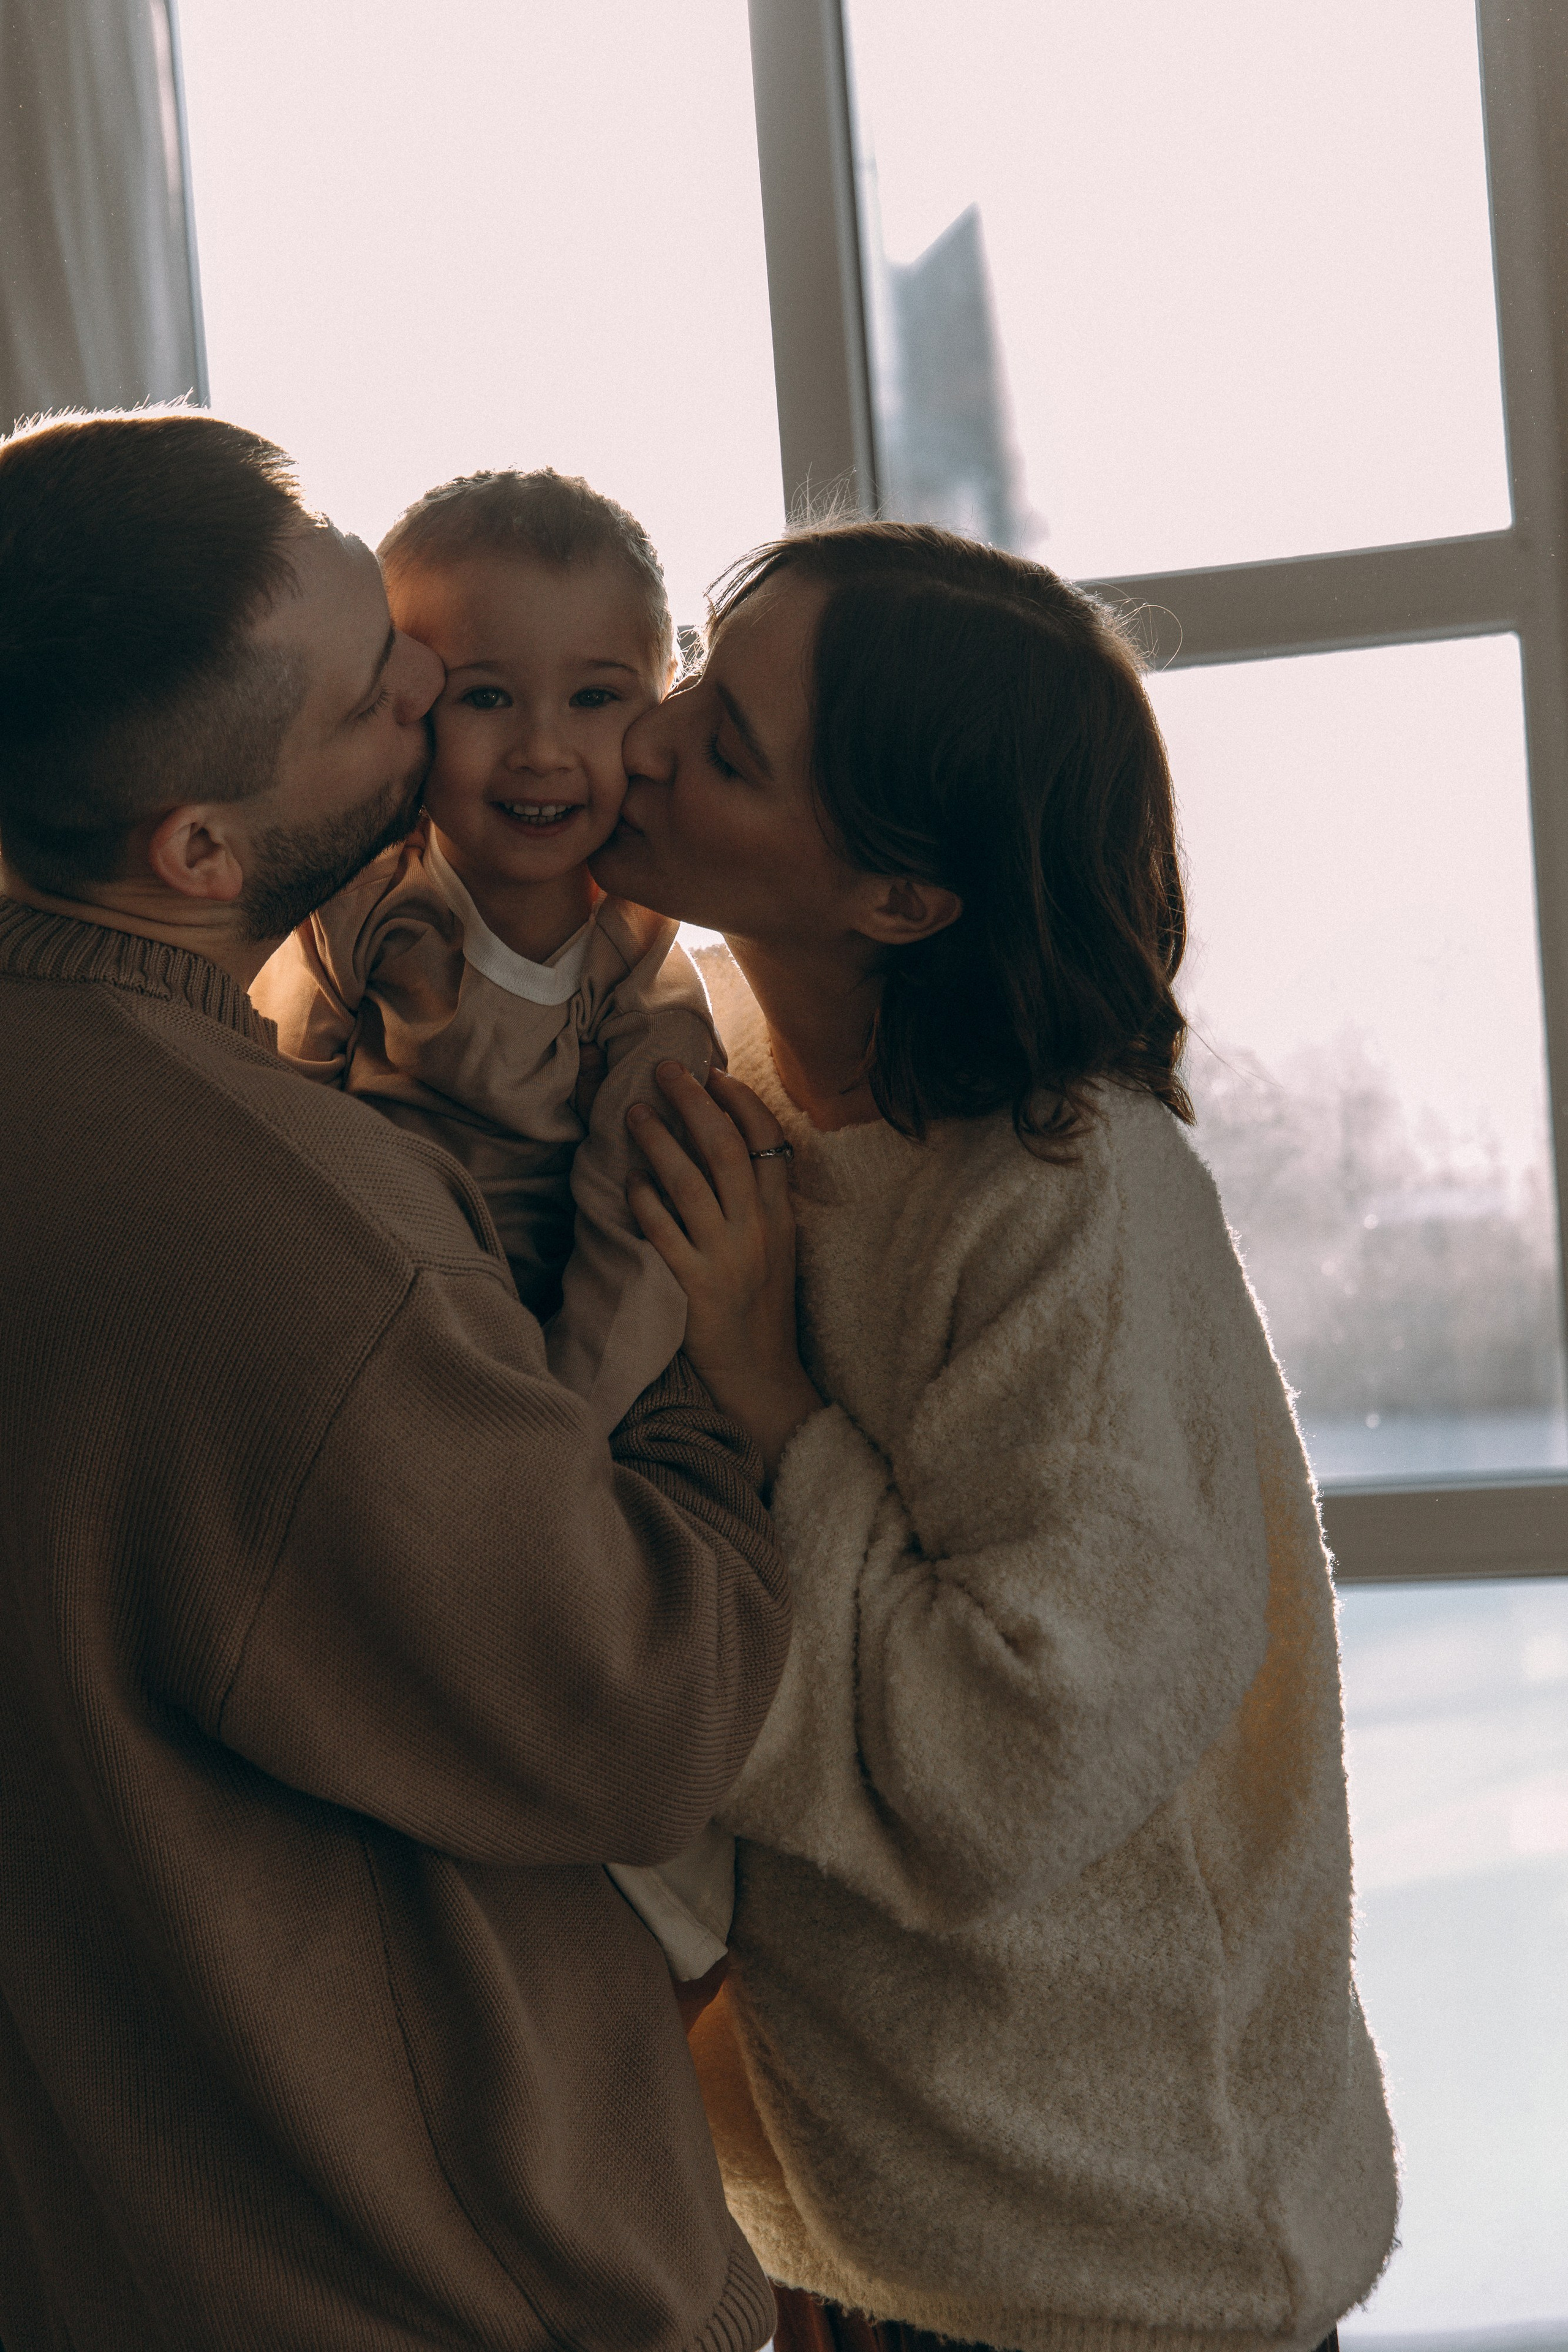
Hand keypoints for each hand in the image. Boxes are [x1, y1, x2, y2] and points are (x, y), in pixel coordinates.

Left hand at [627, 1063, 820, 1479]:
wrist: (762, 1379)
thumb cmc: (761, 1309)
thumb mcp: (776, 1249)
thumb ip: (758, 1201)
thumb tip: (723, 1145)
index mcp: (781, 1217)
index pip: (768, 1142)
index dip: (741, 1101)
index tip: (714, 1072)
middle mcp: (757, 1231)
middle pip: (726, 1148)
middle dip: (695, 1101)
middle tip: (666, 1069)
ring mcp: (727, 1258)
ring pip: (691, 1182)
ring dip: (660, 1140)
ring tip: (634, 1112)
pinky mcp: (695, 1288)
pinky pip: (665, 1234)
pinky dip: (646, 1202)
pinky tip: (629, 1181)